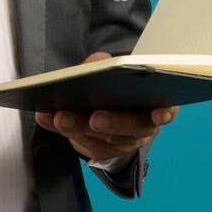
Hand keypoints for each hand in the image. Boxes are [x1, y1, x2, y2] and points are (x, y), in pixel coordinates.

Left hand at [34, 51, 178, 162]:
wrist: (111, 111)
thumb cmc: (118, 88)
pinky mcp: (99, 150)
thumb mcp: (115, 73)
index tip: (160, 113)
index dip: (164, 113)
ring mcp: (120, 143)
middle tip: (95, 118)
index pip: (166, 111)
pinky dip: (61, 130)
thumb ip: (106, 65)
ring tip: (59, 116)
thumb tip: (98, 60)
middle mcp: (141, 128)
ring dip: (78, 127)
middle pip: (130, 129)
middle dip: (113, 123)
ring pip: (102, 140)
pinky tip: (46, 118)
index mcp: (154, 106)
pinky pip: (80, 143)